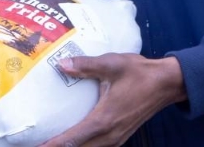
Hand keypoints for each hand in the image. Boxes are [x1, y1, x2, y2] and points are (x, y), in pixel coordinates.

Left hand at [39, 53, 186, 146]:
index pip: (72, 140)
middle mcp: (109, 135)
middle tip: (37, 144)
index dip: (53, 146)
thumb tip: (61, 64)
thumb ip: (86, 65)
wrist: (167, 83)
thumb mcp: (112, 64)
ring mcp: (116, 138)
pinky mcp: (120, 136)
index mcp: (103, 120)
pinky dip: (83, 145)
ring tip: (51, 143)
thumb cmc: (139, 73)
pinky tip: (73, 140)